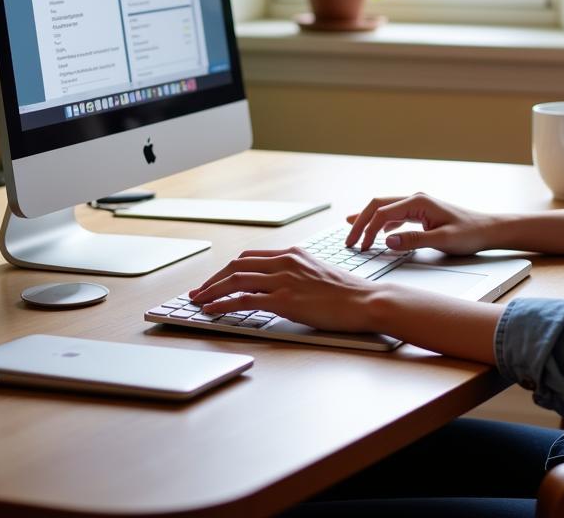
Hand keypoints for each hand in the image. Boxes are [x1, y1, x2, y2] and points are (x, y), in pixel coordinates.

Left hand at [187, 247, 375, 331]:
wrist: (365, 300)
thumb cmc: (347, 292)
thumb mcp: (318, 273)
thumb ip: (296, 274)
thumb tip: (277, 287)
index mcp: (293, 254)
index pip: (250, 257)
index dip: (228, 269)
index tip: (215, 280)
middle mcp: (286, 261)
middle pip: (238, 264)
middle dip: (214, 278)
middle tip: (198, 291)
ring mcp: (284, 279)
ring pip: (236, 279)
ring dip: (212, 290)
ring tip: (198, 301)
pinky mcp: (285, 299)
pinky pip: (245, 299)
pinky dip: (223, 304)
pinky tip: (212, 310)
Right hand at [345, 193, 494, 254]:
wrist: (488, 229)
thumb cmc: (470, 233)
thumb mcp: (442, 240)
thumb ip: (414, 240)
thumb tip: (387, 241)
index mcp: (418, 202)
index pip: (382, 213)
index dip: (367, 230)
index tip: (359, 247)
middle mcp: (415, 199)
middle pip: (378, 206)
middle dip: (361, 222)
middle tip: (348, 241)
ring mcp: (418, 205)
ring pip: (384, 209)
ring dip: (368, 222)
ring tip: (354, 236)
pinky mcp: (421, 212)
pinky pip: (394, 215)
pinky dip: (381, 223)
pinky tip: (375, 232)